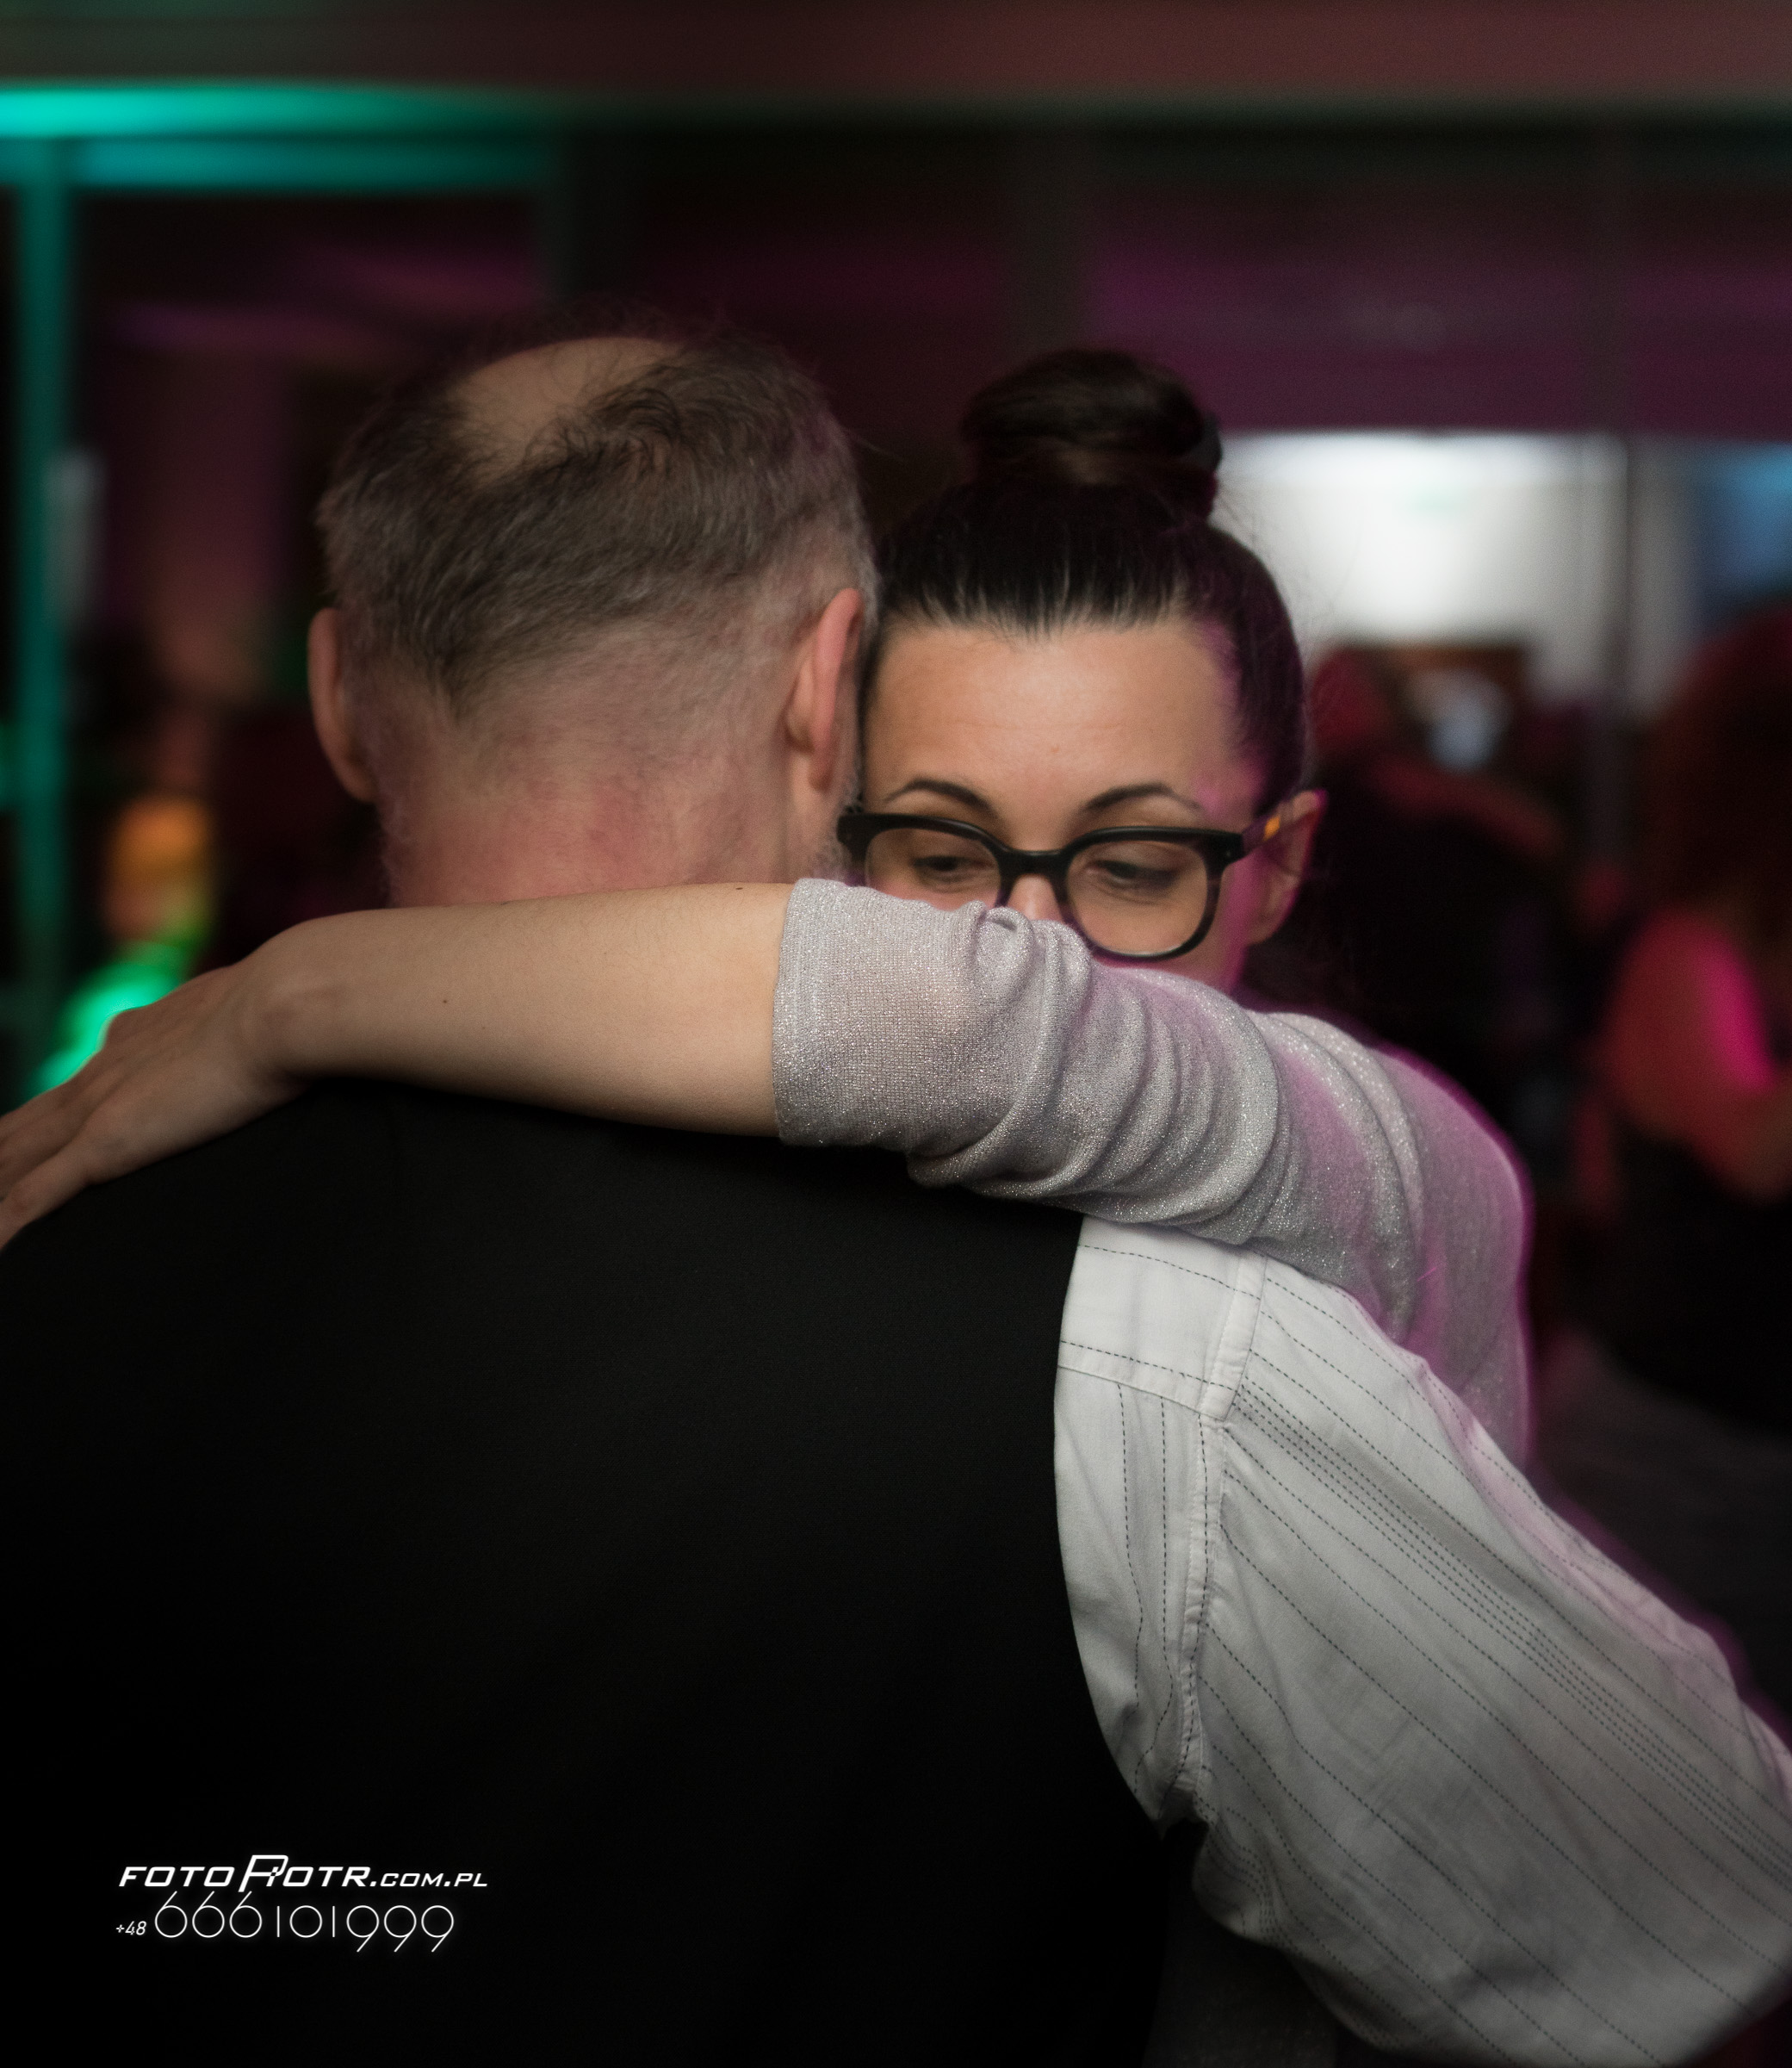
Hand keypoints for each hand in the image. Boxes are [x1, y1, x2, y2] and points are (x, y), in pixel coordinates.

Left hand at [0, 956, 305, 1249]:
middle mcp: (105, 1069)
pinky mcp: (107, 1142)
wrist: (283, 1004)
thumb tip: (274, 1046)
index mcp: (140, 1037)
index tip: (31, 1142)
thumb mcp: (258, 1016)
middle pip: (24, 1125)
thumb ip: (245, 1032)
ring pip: (12, 1158)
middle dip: (1, 1155)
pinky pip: (34, 1197)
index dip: (49, 1119)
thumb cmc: (289, 1008)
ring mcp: (98, 1106)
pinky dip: (7, 1225)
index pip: (79, 1085)